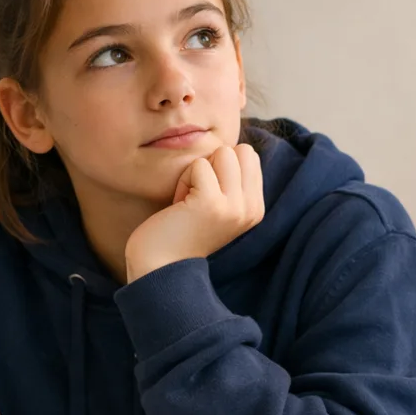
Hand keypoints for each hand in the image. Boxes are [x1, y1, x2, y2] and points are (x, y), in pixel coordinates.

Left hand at [125, 143, 264, 282]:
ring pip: (222, 153)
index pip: (249, 155)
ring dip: (197, 172)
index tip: (206, 196)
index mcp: (256, 208)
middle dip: (212, 166)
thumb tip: (238, 147)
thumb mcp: (219, 204)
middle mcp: (251, 208)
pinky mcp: (212, 203)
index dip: (221, 167)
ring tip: (188, 202)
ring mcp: (234, 207)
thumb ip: (233, 179)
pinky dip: (183, 181)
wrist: (160, 267)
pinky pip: (198, 165)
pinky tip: (180, 206)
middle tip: (196, 197)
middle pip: (239, 150)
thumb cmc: (182, 229)